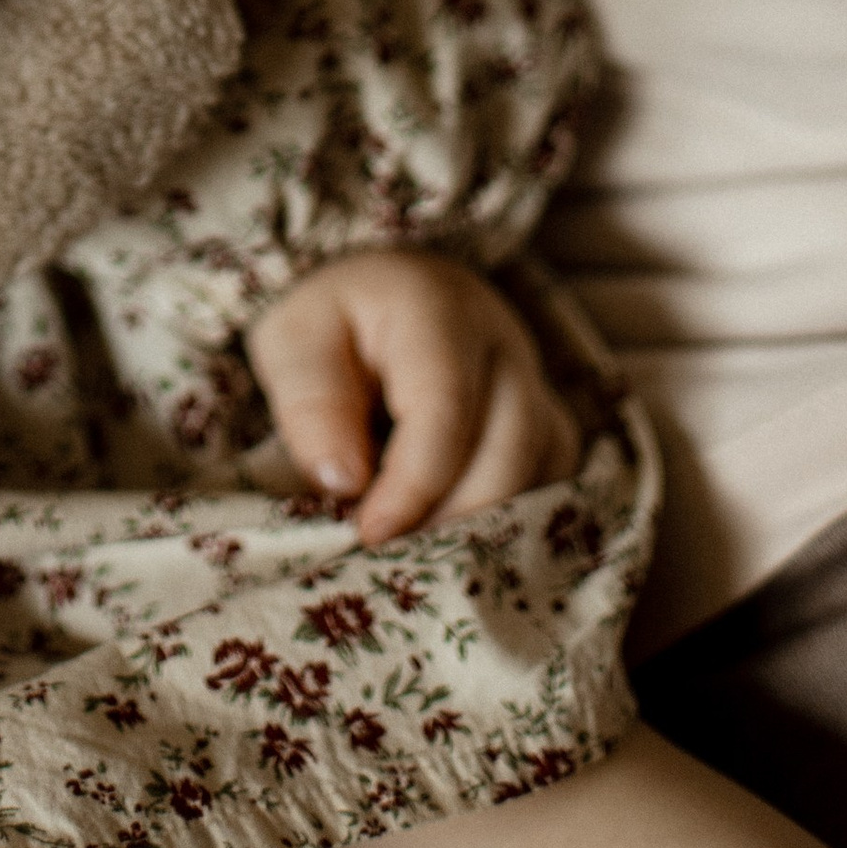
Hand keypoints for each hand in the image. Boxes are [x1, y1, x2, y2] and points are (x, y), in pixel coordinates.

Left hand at [246, 250, 579, 543]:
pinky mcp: (544, 416)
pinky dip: (513, 514)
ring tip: (419, 545)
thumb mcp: (293, 342)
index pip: (445, 408)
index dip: (413, 484)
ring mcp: (532, 378)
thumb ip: (311, 403)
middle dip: (453, 515)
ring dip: (485, 522)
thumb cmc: (333, 323)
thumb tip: (346, 482)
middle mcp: (501, 341)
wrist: (379, 296)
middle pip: (509, 447)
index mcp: (435, 309)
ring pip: (541, 468)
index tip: (370, 532)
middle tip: (395, 551)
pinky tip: (454, 527)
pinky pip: (553, 478)